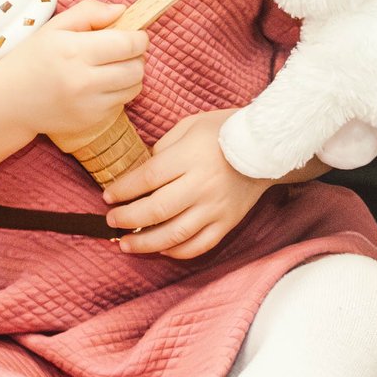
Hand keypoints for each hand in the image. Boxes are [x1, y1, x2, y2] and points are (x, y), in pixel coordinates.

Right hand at [0, 0, 146, 145]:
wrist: (8, 101)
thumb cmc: (32, 58)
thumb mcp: (54, 27)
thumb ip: (89, 12)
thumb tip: (122, 10)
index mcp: (74, 51)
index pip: (128, 44)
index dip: (139, 37)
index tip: (134, 34)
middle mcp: (82, 81)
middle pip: (137, 68)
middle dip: (137, 56)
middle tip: (123, 51)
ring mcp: (87, 105)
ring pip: (134, 87)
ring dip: (131, 75)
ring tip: (113, 67)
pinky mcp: (90, 121)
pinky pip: (121, 103)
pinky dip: (117, 92)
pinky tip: (98, 85)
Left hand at [103, 109, 271, 259]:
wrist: (268, 146)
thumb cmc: (225, 131)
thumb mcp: (191, 125)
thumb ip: (164, 147)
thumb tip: (140, 173)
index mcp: (190, 157)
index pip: (148, 177)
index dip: (124, 189)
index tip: (108, 195)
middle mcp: (202, 185)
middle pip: (157, 209)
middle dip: (127, 219)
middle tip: (111, 221)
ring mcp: (216, 207)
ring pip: (176, 234)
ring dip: (146, 243)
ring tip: (126, 244)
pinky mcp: (228, 222)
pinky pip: (200, 245)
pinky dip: (177, 251)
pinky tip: (161, 249)